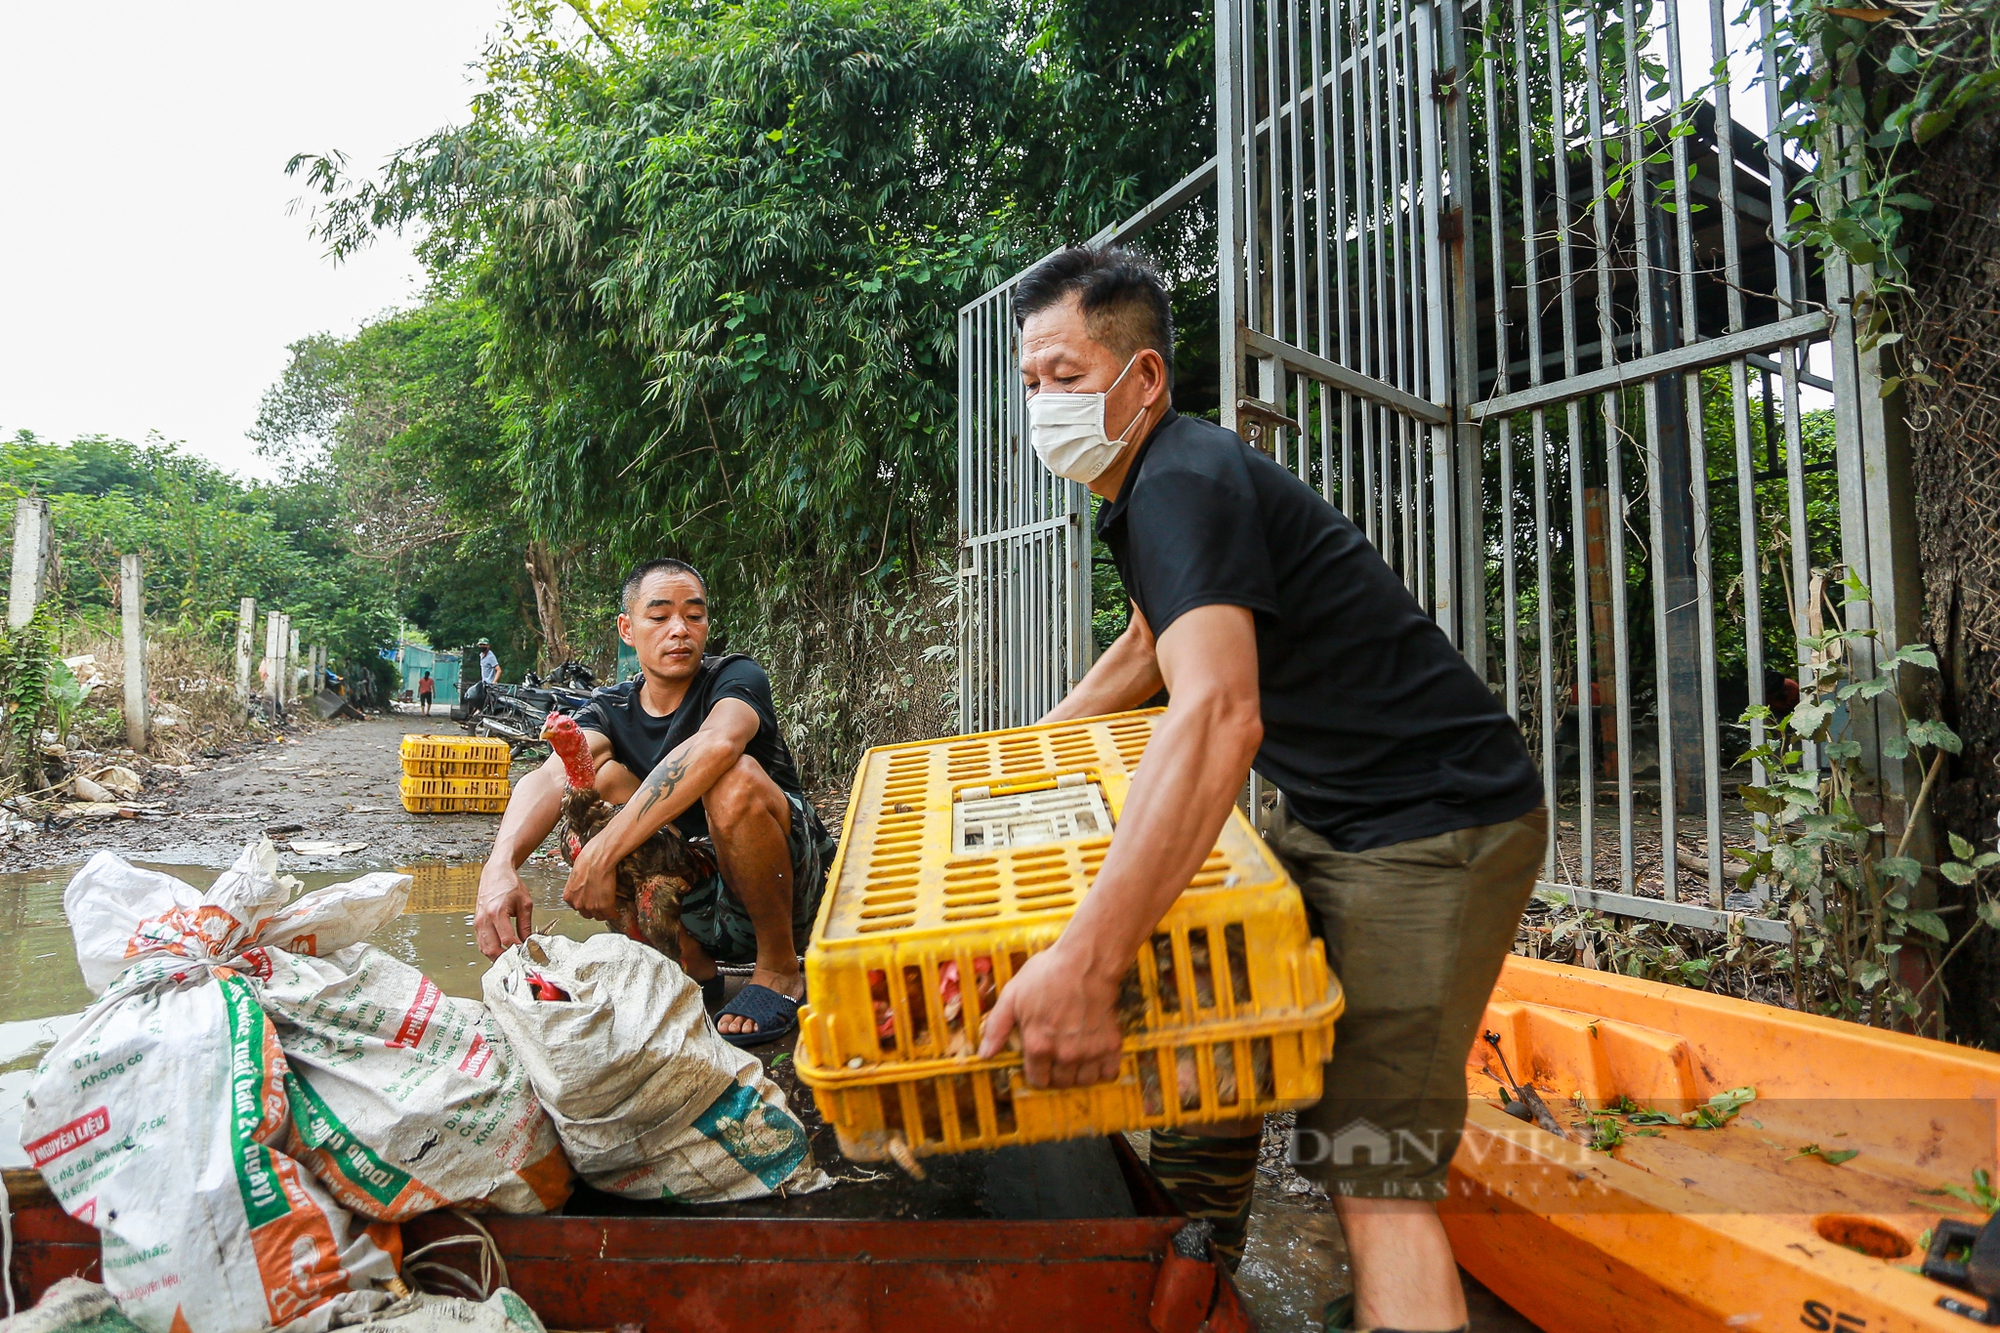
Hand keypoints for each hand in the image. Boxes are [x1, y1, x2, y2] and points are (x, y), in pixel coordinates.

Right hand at [474, 861, 533, 959]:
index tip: (527, 954)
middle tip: (519, 961)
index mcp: (497, 912)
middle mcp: (484, 918)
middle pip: (492, 949)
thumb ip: (526, 925)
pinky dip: (491, 949)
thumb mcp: (525, 904)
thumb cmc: (509, 884)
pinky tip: (502, 950)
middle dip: (506, 959)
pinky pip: (481, 942)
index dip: (518, 950)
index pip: (507, 940)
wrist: (495, 873)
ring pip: (484, 949)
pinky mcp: (476, 923)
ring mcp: (478, 922)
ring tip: (511, 958)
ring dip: (497, 957)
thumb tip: (530, 942)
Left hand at [562, 839, 618, 920]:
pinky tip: (616, 912)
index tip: (591, 903)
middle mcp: (577, 903)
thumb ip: (579, 883)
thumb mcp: (578, 872)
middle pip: (587, 913)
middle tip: (600, 906)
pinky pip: (610, 915)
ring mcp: (590, 906)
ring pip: (598, 916)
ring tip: (609, 909)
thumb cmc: (589, 858)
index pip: (577, 907)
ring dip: (604, 913)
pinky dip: (614, 914)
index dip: (586, 905)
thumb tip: (585, 882)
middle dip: (594, 910)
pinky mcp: (603, 907)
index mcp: (569, 895)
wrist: (599, 858)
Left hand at [976, 945, 1125, 1088]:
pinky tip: (1097, 1056)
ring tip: (1078, 1058)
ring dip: (1080, 1073)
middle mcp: (1064, 1055)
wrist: (1086, 962)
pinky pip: (1109, 1073)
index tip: (1040, 1063)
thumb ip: (997, 1027)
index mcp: (1038, 1045)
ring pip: (1085, 1081)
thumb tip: (984, 1054)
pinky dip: (1104, 1069)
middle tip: (1059, 1057)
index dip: (1037, 1073)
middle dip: (1057, 1074)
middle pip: (1061, 1083)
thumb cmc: (1047, 974)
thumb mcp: (1012, 995)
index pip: (1037, 1080)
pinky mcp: (1110, 1044)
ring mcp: (1089, 1051)